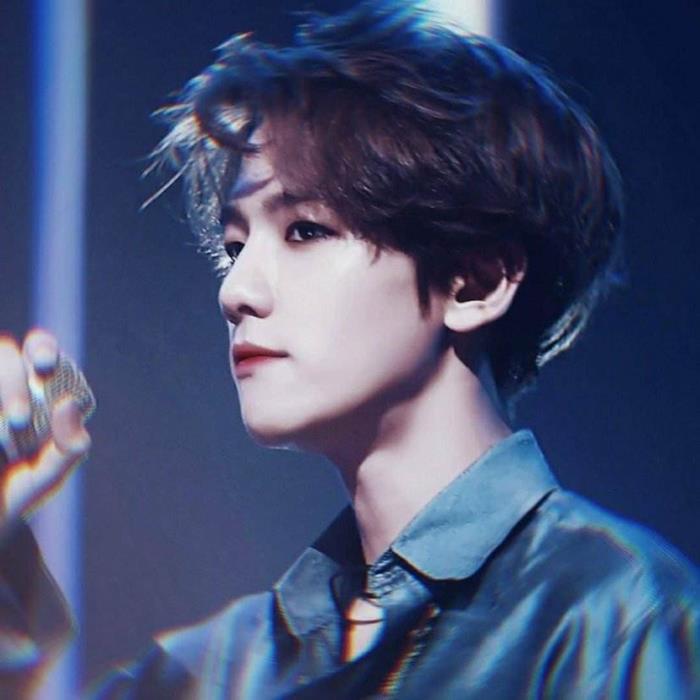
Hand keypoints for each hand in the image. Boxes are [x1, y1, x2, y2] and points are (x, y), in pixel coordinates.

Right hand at [0, 330, 91, 526]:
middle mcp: (3, 387)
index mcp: (35, 391)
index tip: (44, 365)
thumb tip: (69, 405)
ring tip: (11, 430)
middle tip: (19, 418)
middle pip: (3, 352)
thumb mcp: (47, 477)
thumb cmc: (16, 494)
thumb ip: (68, 447)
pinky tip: (0, 442)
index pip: (40, 351)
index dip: (42, 347)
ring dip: (2, 391)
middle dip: (10, 378)